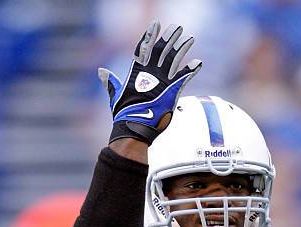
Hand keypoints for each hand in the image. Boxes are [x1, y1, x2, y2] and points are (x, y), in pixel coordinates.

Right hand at [99, 20, 201, 145]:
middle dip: (169, 37)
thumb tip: (101, 72)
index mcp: (136, 73)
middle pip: (161, 50)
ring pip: (174, 60)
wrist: (134, 129)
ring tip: (190, 38)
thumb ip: (112, 83)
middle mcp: (149, 74)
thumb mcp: (116, 96)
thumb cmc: (124, 115)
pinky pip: (184, 78)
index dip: (150, 35)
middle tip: (177, 27)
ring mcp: (161, 82)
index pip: (143, 48)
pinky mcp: (172, 92)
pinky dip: (191, 69)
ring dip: (182, 48)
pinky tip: (198, 62)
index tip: (155, 23)